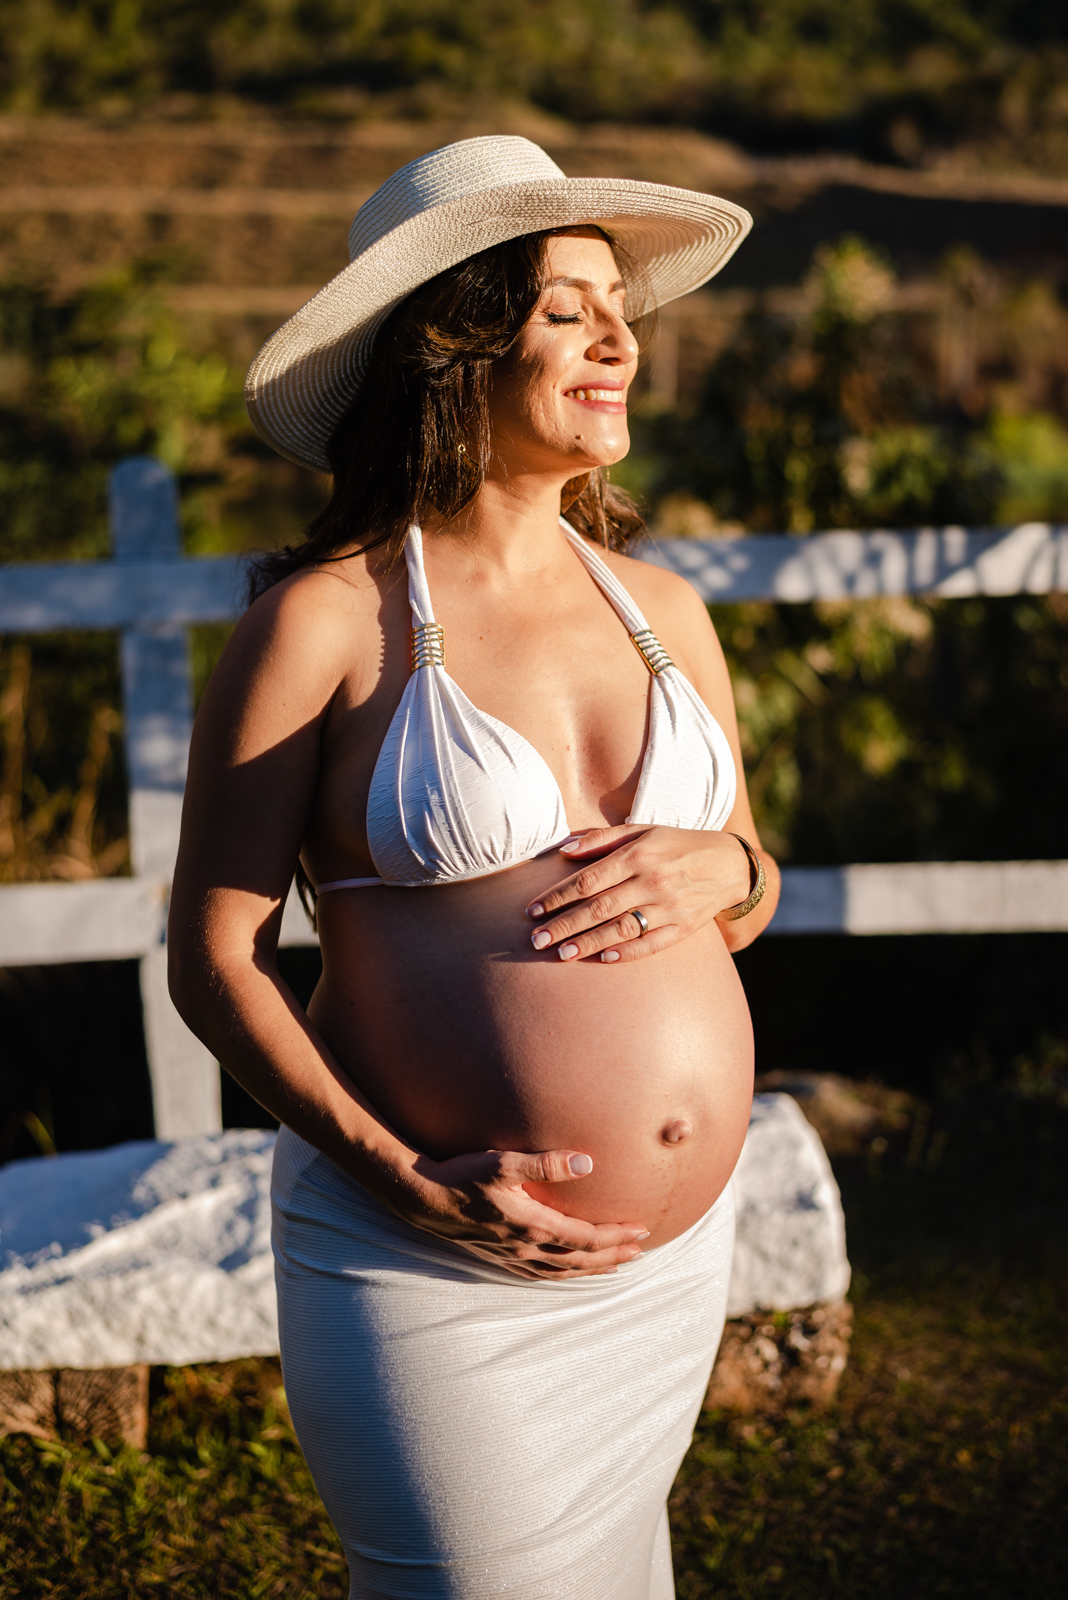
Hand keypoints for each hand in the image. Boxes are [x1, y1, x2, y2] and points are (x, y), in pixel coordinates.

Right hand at [391, 1147, 648, 1279]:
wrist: (422, 1198)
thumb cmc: (461, 1175)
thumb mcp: (503, 1162)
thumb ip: (546, 1163)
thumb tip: (587, 1162)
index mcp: (533, 1225)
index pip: (585, 1237)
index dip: (616, 1236)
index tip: (641, 1230)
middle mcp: (525, 1246)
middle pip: (579, 1259)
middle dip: (611, 1256)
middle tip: (639, 1253)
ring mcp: (510, 1255)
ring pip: (560, 1270)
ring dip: (590, 1269)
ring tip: (612, 1266)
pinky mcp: (497, 1255)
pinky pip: (538, 1273)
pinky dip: (560, 1275)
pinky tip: (564, 1271)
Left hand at [525, 825, 751, 963]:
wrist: (728, 865)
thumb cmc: (675, 844)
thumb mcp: (641, 830)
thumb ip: (601, 839)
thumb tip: (563, 851)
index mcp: (638, 855)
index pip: (589, 879)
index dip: (558, 896)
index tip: (533, 910)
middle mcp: (652, 881)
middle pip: (599, 908)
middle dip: (564, 925)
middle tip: (536, 940)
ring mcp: (669, 907)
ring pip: (621, 929)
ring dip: (588, 943)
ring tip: (560, 954)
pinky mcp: (683, 928)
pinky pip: (651, 944)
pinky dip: (627, 952)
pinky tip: (604, 959)